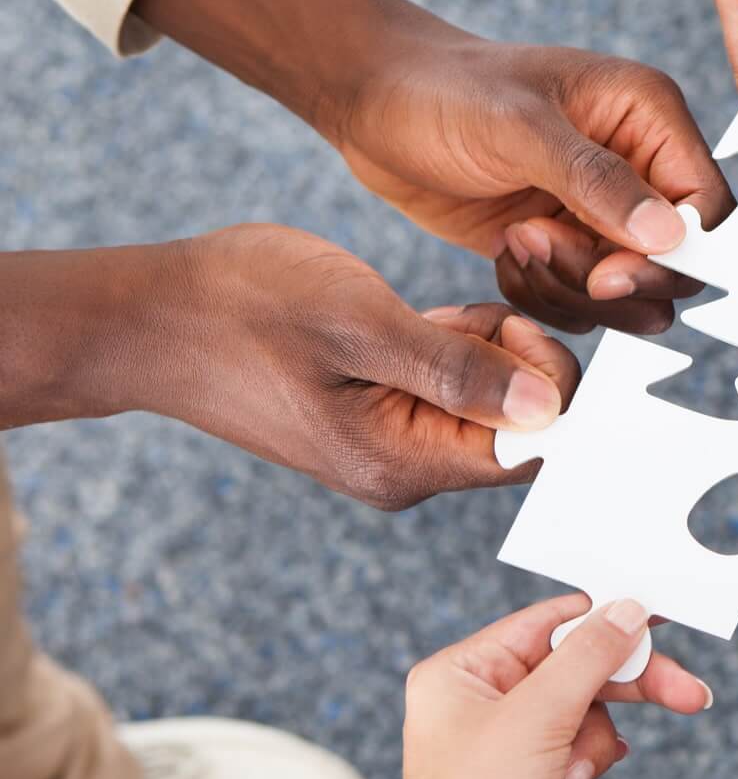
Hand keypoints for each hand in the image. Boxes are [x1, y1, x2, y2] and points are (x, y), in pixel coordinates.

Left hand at [133, 0, 730, 336]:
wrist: (370, 101)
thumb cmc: (442, 90)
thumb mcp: (520, 128)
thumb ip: (598, 182)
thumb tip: (671, 235)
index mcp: (650, 118)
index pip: (708, 210)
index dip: (674, 254)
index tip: (606, 270)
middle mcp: (639, 167)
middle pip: (674, 265)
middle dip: (609, 276)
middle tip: (540, 244)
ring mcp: (601, 212)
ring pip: (627, 295)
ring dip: (570, 289)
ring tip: (516, 240)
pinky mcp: (563, 246)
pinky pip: (580, 303)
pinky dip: (542, 296)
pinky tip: (504, 252)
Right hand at [167, 224, 578, 508]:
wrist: (148, 316)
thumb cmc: (244, 309)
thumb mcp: (361, 325)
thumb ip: (458, 370)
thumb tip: (548, 407)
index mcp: (405, 465)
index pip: (532, 450)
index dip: (547, 386)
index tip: (509, 326)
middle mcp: (405, 469)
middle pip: (515, 426)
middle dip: (512, 359)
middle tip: (458, 312)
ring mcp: (389, 443)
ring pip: (484, 397)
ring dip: (478, 345)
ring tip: (423, 312)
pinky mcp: (376, 412)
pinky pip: (445, 383)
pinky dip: (449, 342)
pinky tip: (412, 315)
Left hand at [403, 595, 711, 778]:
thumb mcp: (539, 716)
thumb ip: (589, 656)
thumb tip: (628, 610)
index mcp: (463, 671)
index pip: (548, 623)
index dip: (605, 618)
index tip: (659, 615)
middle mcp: (480, 698)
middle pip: (576, 666)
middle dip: (628, 684)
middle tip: (688, 692)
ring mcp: (505, 739)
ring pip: (585, 709)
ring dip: (594, 739)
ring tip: (574, 774)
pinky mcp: (528, 775)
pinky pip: (578, 745)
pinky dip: (587, 760)